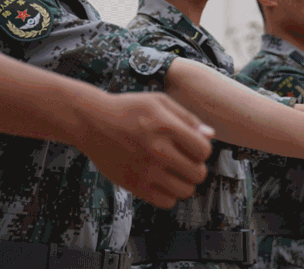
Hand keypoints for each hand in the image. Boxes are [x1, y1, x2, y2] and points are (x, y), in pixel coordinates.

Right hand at [82, 92, 213, 208]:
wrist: (92, 121)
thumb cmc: (128, 109)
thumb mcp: (159, 102)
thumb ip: (187, 118)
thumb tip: (210, 136)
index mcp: (166, 126)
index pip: (204, 151)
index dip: (202, 150)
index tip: (192, 146)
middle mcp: (157, 150)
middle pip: (198, 173)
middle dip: (196, 167)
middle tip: (185, 160)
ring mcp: (145, 170)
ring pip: (185, 191)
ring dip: (185, 182)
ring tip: (175, 172)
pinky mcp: (134, 185)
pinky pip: (166, 202)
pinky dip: (170, 194)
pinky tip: (162, 180)